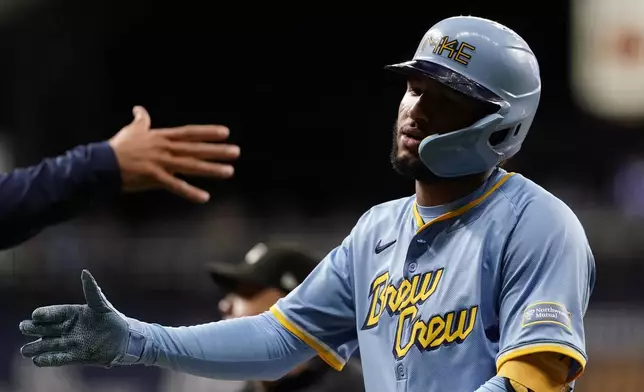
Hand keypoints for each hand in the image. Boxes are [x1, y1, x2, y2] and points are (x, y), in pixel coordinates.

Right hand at [19, 270, 128, 366]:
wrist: (123, 339)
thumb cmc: (112, 318)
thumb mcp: (101, 304)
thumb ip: (91, 290)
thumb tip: (84, 272)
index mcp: (70, 314)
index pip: (52, 313)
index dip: (43, 314)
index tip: (36, 315)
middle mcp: (66, 328)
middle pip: (43, 329)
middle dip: (32, 328)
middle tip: (24, 327)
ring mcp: (68, 343)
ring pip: (46, 345)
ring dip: (35, 348)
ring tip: (26, 350)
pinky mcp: (74, 356)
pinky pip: (57, 359)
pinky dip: (47, 359)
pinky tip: (37, 360)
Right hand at [109, 106, 239, 202]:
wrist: (101, 164)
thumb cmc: (118, 147)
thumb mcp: (132, 130)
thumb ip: (141, 120)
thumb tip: (139, 108)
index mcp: (162, 137)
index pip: (190, 133)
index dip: (208, 132)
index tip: (226, 133)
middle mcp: (165, 148)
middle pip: (196, 149)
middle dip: (217, 151)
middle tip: (236, 152)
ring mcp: (160, 163)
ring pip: (191, 166)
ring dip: (211, 169)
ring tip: (229, 172)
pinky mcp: (154, 177)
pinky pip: (175, 186)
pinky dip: (190, 192)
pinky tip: (204, 197)